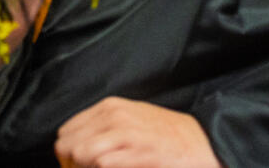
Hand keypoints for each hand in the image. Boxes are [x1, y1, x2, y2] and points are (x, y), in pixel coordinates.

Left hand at [55, 98, 220, 167]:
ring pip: (80, 154)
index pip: (66, 132)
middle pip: (67, 145)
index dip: (67, 154)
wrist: (202, 144)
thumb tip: (78, 146)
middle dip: (72, 164)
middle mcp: (113, 116)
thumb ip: (103, 128)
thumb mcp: (131, 119)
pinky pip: (101, 164)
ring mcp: (125, 134)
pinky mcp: (137, 153)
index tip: (77, 167)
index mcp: (109, 107)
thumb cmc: (166, 136)